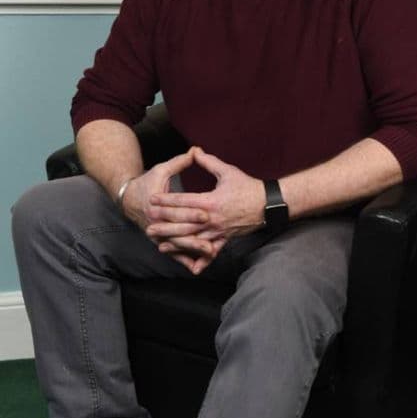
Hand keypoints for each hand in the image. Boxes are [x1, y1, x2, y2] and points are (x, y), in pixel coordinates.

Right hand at [122, 148, 215, 272]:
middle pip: (178, 233)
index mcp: (157, 205)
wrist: (128, 198)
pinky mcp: (159, 240)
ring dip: (192, 252)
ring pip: (177, 246)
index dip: (192, 212)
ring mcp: (157, 234)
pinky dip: (185, 259)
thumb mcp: (161, 169)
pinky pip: (173, 252)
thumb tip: (195, 151)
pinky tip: (198, 267)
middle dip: (195, 239)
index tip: (207, 214)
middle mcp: (156, 223)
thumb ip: (179, 162)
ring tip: (209, 255)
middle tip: (213, 243)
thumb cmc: (147, 181)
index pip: (177, 210)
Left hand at [145, 147, 264, 272]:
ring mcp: (218, 231)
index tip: (152, 200)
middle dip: (165, 226)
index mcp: (211, 201)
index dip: (167, 200)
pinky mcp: (225, 239)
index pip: (184, 201)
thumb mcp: (227, 171)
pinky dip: (201, 259)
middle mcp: (212, 219)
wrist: (267, 204)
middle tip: (149, 228)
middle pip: (184, 224)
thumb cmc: (247, 187)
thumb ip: (209, 162)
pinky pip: (211, 251)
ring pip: (194, 240)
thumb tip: (195, 151)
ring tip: (160, 246)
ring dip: (176, 244)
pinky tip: (191, 266)